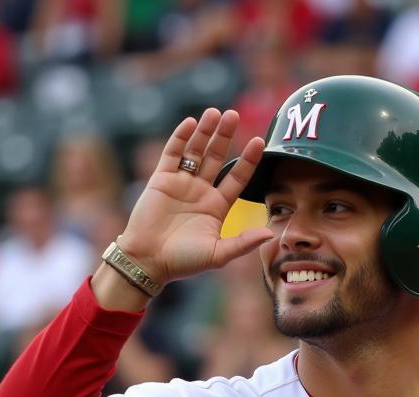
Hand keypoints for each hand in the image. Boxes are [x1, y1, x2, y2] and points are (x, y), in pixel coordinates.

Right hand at [117, 109, 273, 285]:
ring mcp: (181, 183)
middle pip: (217, 157)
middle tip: (234, 115)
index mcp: (217, 206)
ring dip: (205, 132)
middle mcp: (201, 191)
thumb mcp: (218, 254)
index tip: (259, 142)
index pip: (237, 178)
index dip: (248, 160)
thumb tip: (270, 234)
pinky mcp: (161, 179)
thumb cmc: (183, 261)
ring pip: (196, 151)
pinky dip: (181, 138)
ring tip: (215, 113)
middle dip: (225, 136)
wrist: (149, 260)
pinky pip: (172, 154)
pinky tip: (191, 123)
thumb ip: (243, 243)